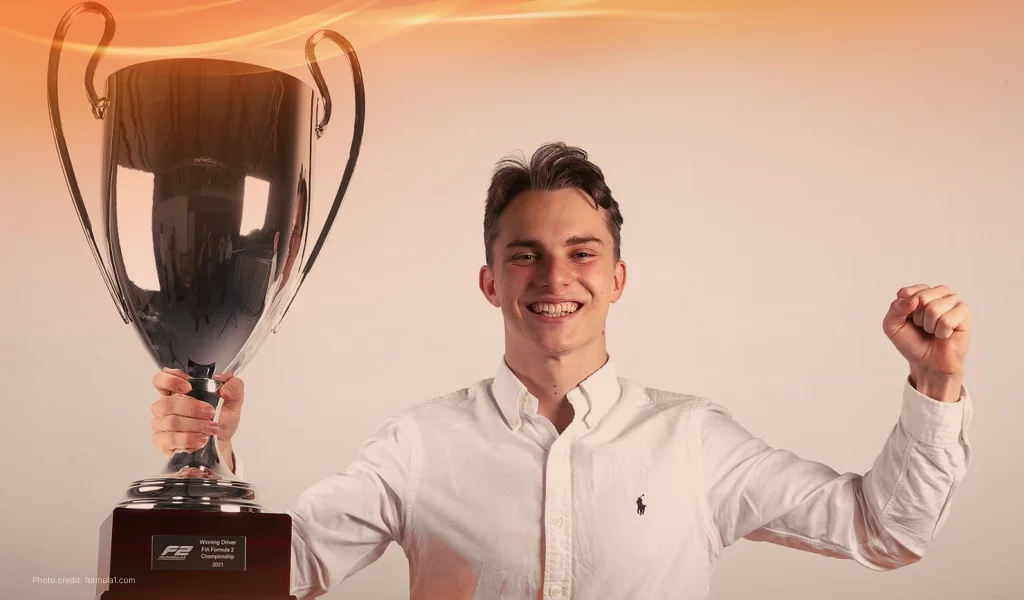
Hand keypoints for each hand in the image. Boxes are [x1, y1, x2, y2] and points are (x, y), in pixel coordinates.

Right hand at [150, 368, 244, 461]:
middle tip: (211, 413)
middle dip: (192, 408)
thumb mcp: (233, 401)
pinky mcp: (162, 442)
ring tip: (211, 429)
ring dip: (195, 425)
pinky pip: (170, 440)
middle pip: (167, 403)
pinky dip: (188, 439)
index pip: (160, 380)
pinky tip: (200, 439)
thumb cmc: (221, 420)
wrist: (221, 442)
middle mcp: (166, 407)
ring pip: (171, 422)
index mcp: (178, 391)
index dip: (170, 381)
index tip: (188, 387)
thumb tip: (224, 388)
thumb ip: (234, 386)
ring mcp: (161, 425)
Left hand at [882, 284, 970, 401]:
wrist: (928, 362)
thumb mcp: (891, 326)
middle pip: (921, 298)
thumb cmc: (912, 342)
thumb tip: (914, 299)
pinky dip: (942, 332)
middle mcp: (937, 292)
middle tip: (923, 327)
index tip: (909, 321)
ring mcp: (953, 300)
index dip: (904, 312)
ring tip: (934, 331)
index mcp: (919, 292)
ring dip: (930, 326)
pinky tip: (945, 334)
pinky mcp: (965, 311)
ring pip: (934, 308)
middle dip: (918, 318)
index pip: (906, 292)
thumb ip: (895, 309)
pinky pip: (947, 320)